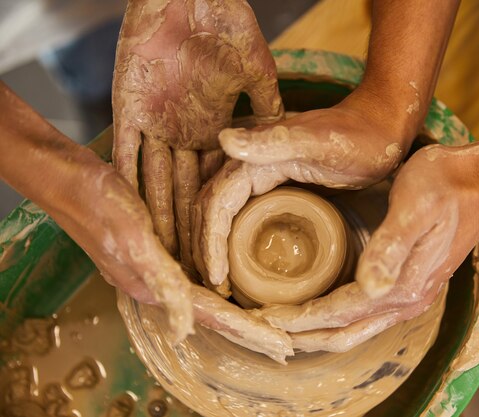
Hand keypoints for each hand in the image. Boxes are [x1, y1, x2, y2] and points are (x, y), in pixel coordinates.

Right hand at [0, 82, 291, 361]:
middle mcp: (162, 281)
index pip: (212, 316)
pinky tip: (238, 285)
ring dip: (240, 313)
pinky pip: (201, 273)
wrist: (72, 179)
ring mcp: (163, 267)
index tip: (281, 346)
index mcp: (157, 285)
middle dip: (250, 330)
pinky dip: (224, 285)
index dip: (247, 332)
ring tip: (271, 323)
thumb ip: (159, 281)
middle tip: (285, 346)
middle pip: (216, 313)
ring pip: (211, 296)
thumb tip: (188, 328)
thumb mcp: (131, 240)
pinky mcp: (162, 249)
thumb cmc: (100, 204)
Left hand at [112, 0, 282, 271]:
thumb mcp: (260, 72)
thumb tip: (254, 154)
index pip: (221, 195)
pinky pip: (127, 152)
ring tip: (157, 260)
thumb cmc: (233, 27)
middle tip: (186, 278)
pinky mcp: (131, 108)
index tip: (217, 269)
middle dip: (187, 237)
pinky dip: (127, 181)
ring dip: (156, 220)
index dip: (218, 232)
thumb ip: (264, 113)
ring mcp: (160, 123)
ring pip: (156, 182)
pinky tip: (128, 214)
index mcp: (221, 130)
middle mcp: (190, 134)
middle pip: (187, 197)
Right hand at [192, 92, 409, 287]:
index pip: (217, 203)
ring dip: (214, 244)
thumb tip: (224, 141)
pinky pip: (242, 213)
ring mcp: (261, 175)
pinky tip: (240, 260)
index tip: (217, 277)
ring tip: (220, 279)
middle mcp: (250, 164)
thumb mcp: (319, 143)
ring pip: (223, 212)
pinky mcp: (274, 185)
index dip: (210, 241)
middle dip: (205, 247)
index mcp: (254, 158)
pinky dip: (233, 237)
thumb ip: (275, 141)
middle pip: (212, 208)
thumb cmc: (359, 138)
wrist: (380, 128)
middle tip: (214, 286)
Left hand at [255, 142, 478, 351]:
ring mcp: (410, 296)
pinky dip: (337, 320)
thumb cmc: (445, 185)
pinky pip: (365, 316)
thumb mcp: (415, 206)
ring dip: (318, 331)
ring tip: (284, 324)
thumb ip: (391, 247)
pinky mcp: (410, 285)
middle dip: (304, 334)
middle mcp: (407, 299)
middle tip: (264, 327)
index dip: (302, 319)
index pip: (341, 313)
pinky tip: (320, 309)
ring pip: (355, 329)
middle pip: (345, 333)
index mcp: (404, 284)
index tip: (267, 318)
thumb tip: (369, 287)